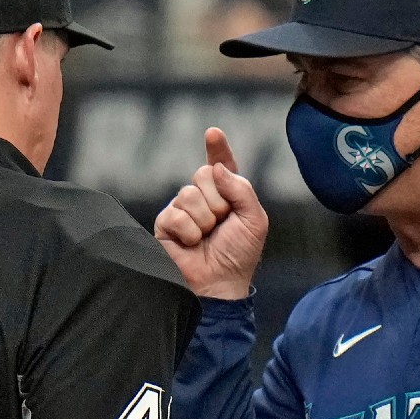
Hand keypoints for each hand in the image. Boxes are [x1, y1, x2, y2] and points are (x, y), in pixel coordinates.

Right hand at [154, 127, 267, 299]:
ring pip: (188, 195)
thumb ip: (241, 189)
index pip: (220, 165)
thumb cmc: (239, 255)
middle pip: (202, 174)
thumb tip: (215, 168)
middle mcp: (202, 199)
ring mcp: (182, 211)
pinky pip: (175, 215)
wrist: (219, 285)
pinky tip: (190, 245)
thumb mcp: (254, 220)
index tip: (213, 133)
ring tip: (206, 238)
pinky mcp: (165, 226)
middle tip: (221, 224)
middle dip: (217, 200)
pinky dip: (188, 232)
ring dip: (204, 220)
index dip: (217, 149)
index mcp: (227, 195)